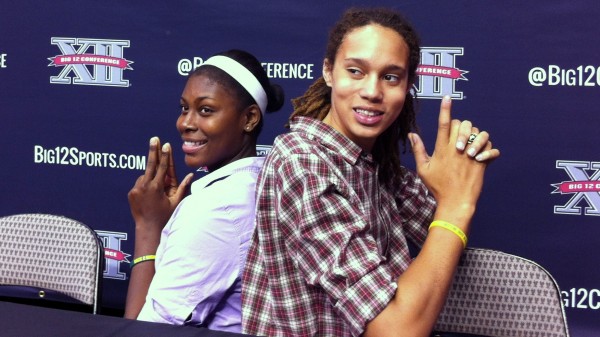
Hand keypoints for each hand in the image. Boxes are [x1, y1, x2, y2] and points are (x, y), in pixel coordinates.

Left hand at [128, 137, 193, 232]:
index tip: (166, 144)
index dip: (165, 155)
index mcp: (156, 187)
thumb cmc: (165, 216)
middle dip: (153, 151)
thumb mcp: (176, 202)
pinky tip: (151, 194)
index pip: (162, 167)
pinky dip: (145, 185)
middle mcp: (144, 186)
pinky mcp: (131, 193)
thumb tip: (191, 175)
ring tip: (157, 189)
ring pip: (144, 176)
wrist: (147, 229)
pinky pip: (139, 184)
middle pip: (150, 164)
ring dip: (151, 177)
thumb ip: (182, 187)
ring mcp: (136, 189)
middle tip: (154, 138)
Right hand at [409, 96, 499, 227]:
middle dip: (461, 125)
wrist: (456, 202)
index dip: (445, 109)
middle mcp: (456, 149)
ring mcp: (470, 155)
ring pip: (478, 133)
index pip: (444, 124)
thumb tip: (412, 135)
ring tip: (471, 146)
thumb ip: (418, 150)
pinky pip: (491, 148)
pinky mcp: (482, 163)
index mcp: (441, 149)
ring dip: (476, 136)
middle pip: (461, 124)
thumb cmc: (438, 187)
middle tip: (459, 136)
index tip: (447, 97)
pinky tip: (483, 156)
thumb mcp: (423, 169)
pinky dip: (489, 149)